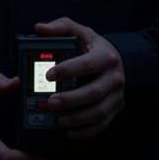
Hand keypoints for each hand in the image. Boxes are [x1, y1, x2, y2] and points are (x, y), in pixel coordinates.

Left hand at [34, 17, 125, 140]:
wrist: (119, 61)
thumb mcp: (81, 32)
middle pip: (94, 92)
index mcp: (106, 56)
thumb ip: (61, 27)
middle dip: (71, 99)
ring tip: (58, 120)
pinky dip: (86, 131)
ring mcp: (117, 95)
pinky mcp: (116, 109)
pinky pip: (102, 124)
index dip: (68, 70)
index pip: (88, 64)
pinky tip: (70, 132)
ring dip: (77, 118)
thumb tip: (39, 28)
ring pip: (99, 112)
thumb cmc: (93, 47)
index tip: (48, 74)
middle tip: (50, 103)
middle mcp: (115, 77)